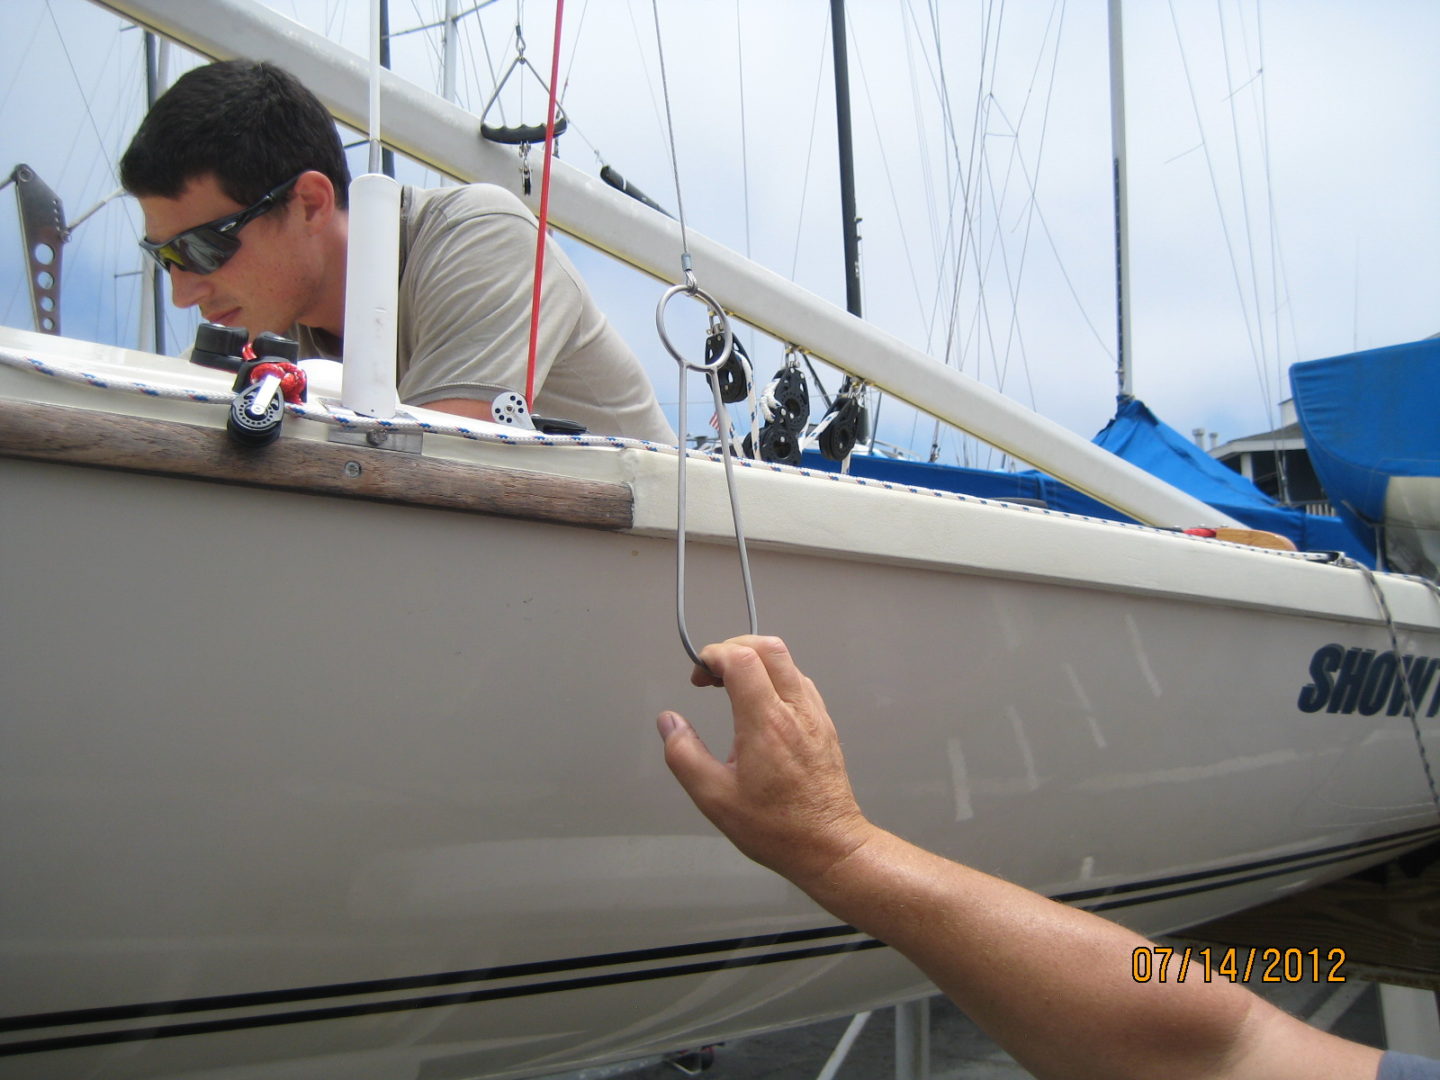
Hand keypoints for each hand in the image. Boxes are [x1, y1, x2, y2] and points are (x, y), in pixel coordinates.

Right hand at [657, 636, 875, 889]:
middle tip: (713, 675)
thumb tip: (669, 722)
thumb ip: (684, 754)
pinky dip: (774, 678)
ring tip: (731, 689)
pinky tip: (758, 706)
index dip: (713, 655)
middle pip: (768, 647)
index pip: (741, 658)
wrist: (828, 845)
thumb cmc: (777, 828)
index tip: (699, 675)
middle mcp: (795, 711)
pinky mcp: (824, 724)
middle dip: (734, 648)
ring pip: (787, 661)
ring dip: (755, 662)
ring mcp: (815, 715)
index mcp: (766, 724)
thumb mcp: (714, 798)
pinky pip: (799, 682)